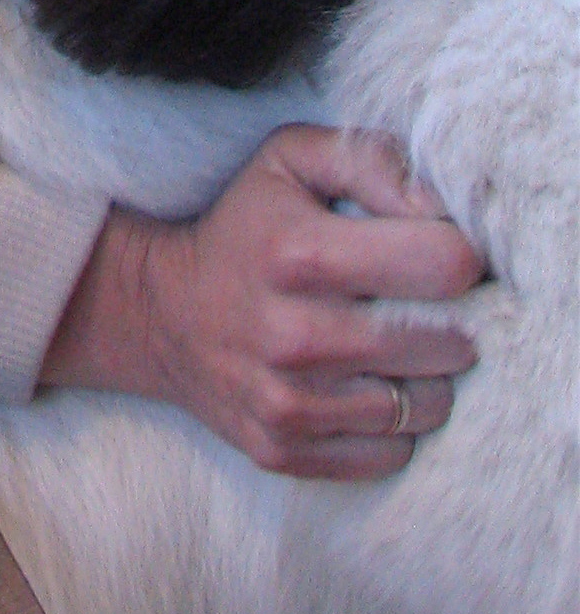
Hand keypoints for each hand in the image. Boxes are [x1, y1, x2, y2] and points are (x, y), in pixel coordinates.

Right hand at [41, 125, 483, 478]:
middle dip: (449, 319)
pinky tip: (357, 387)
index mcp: (299, 254)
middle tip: (414, 304)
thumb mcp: (290, 160)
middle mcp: (293, 335)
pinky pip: (391, 454)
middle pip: (451, 343)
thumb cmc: (243, 228)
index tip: (432, 252)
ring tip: (387, 348)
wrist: (157, 312)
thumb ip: (372, 159)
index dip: (457, 253)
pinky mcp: (281, 450)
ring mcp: (286, 403)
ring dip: (422, 376)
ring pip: (428, 406)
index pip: (447, 264)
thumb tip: (438, 205)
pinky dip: (388, 426)